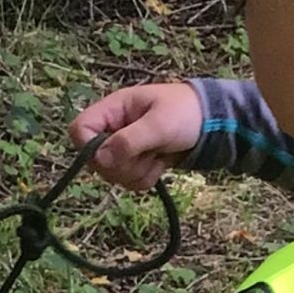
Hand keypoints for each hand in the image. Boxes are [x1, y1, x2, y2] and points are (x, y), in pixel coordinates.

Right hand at [69, 81, 203, 190]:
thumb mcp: (159, 124)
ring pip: (113, 175)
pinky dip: (145, 178)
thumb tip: (101, 159)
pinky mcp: (135, 162)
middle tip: (148, 153)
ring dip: (137, 172)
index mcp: (113, 109)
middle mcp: (113, 128)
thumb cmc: (187, 113)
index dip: (90, 148)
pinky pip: (128, 182)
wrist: (213, 124)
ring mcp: (123, 147)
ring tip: (158, 155)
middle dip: (122, 165)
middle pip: (94, 160)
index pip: (80, 130)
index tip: (112, 155)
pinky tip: (160, 164)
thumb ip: (130, 140)